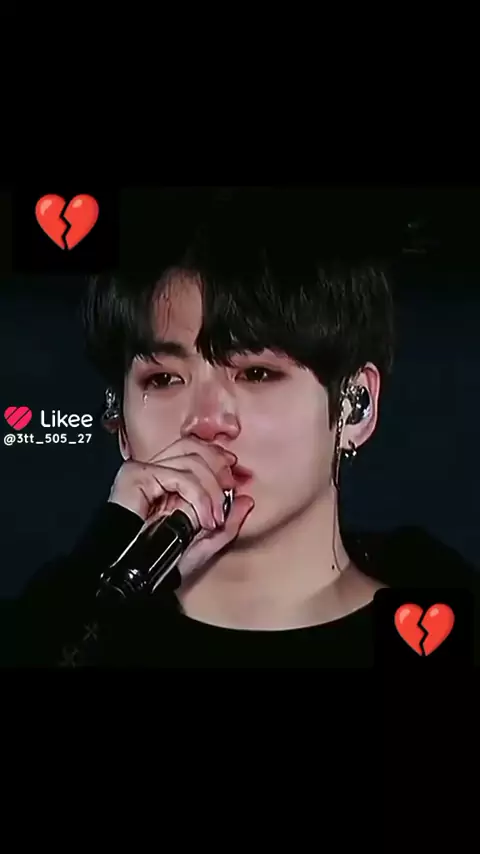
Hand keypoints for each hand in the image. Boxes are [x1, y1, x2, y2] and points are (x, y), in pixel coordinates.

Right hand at [108, 438, 254, 577]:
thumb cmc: (163, 563)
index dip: (217, 457)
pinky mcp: (136, 476)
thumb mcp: (205, 541)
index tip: (233, 477)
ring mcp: (144, 471)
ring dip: (211, 490)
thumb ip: (227, 522)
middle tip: (227, 495)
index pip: (193, 449)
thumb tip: (247, 499)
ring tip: (214, 519)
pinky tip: (204, 519)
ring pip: (190, 460)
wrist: (134, 578)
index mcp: (168, 480)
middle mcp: (155, 471)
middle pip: (192, 447)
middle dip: (218, 470)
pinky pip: (178, 476)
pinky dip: (199, 497)